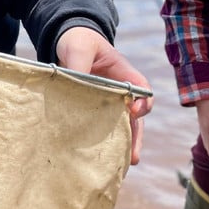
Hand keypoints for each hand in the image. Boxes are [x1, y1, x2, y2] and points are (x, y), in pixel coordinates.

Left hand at [56, 26, 152, 164]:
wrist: (66, 43)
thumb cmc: (78, 42)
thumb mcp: (78, 47)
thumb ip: (79, 63)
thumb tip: (77, 83)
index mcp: (124, 73)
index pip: (142, 90)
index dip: (143, 103)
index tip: (133, 112)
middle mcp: (120, 91)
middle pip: (135, 117)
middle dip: (136, 138)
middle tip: (134, 157)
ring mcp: (107, 102)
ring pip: (121, 127)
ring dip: (122, 146)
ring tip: (122, 166)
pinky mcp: (92, 110)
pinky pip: (101, 127)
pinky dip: (103, 142)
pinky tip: (99, 159)